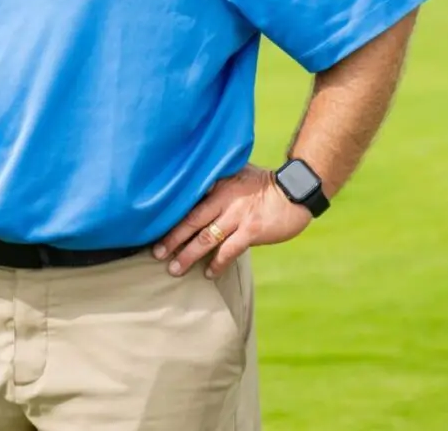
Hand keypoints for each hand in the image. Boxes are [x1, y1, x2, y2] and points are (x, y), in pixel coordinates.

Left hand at [152, 164, 310, 279]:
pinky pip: (229, 251)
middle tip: (156, 254)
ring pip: (206, 239)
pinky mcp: (252, 230)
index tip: (152, 230)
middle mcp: (224, 200)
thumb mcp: (237, 173)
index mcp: (218, 185)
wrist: (295, 190)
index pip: (188, 203)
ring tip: (175, 269)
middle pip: (191, 222)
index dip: (170, 218)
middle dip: (172, 239)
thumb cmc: (264, 183)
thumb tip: (195, 186)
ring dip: (189, 255)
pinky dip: (217, 264)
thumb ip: (217, 181)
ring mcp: (238, 216)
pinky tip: (209, 274)